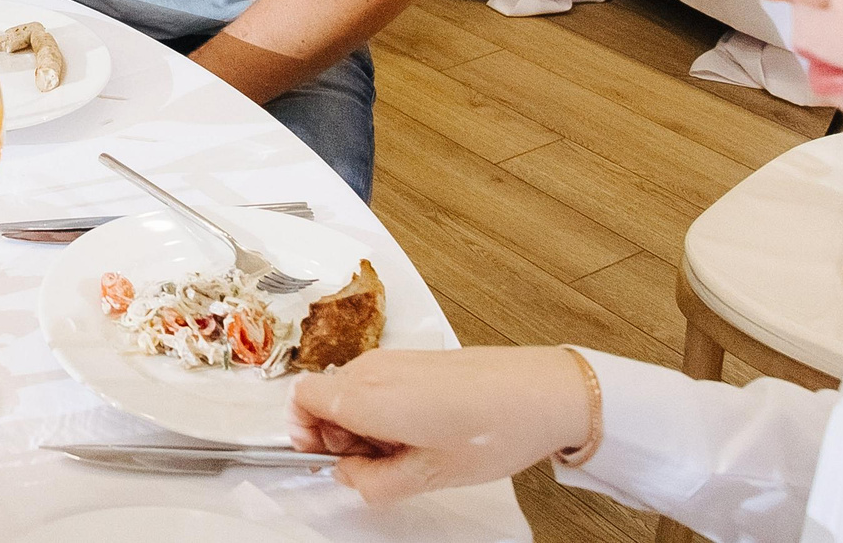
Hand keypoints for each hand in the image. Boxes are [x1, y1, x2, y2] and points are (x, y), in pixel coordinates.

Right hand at [288, 346, 592, 504]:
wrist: (543, 391)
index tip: (329, 458)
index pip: (299, 400)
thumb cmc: (492, 429)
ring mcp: (393, 360)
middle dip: (338, 436)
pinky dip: (385, 411)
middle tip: (379, 465)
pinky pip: (378, 385)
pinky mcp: (413, 359)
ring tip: (409, 451)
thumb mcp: (428, 475)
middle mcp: (372, 369)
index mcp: (366, 396)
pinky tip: (425, 432)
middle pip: (323, 399)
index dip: (303, 433)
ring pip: (351, 393)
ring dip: (364, 426)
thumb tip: (349, 476)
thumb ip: (374, 483)